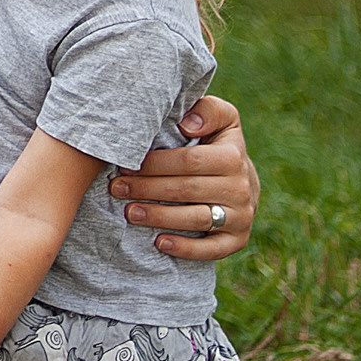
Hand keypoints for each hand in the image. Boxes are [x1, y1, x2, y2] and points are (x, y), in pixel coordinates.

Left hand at [107, 95, 259, 262]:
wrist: (243, 182)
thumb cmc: (218, 145)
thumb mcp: (221, 119)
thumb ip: (208, 111)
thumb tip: (188, 124)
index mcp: (233, 156)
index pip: (188, 161)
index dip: (155, 164)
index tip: (125, 165)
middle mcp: (240, 188)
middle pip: (187, 190)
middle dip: (147, 189)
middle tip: (116, 189)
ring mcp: (241, 217)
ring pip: (196, 219)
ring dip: (160, 217)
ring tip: (130, 213)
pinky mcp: (238, 240)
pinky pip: (212, 249)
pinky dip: (186, 248)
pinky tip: (159, 243)